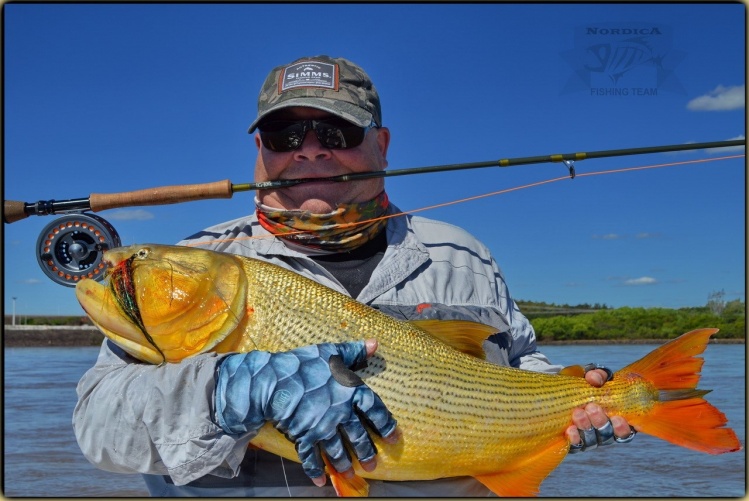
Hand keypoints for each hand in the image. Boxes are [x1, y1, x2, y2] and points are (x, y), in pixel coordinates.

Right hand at [215, 338, 398, 485]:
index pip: (375, 410)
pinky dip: (316, 471)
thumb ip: (354, 351)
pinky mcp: (304, 437)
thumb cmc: (304, 364)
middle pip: (358, 436)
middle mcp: (340, 413)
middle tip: (372, 465)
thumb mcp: (332, 352)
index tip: (393, 437)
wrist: (273, 381)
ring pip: (338, 450)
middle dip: (366, 452)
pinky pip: (311, 458)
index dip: (386, 424)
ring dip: (345, 463)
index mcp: (351, 392)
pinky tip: (320, 482)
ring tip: (351, 473)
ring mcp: (323, 428)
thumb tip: (375, 344)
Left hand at [565, 368, 635, 451]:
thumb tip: (594, 379)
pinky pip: (576, 443)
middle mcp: (604, 432)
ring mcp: (590, 438)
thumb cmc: (586, 385)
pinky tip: (570, 430)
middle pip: (607, 434)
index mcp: (615, 419)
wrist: (564, 390)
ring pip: (592, 439)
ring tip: (578, 413)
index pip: (625, 431)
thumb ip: (598, 375)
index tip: (617, 418)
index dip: (622, 428)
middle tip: (592, 408)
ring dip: (586, 426)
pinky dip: (574, 437)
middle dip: (600, 421)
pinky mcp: (575, 441)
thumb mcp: (594, 377)